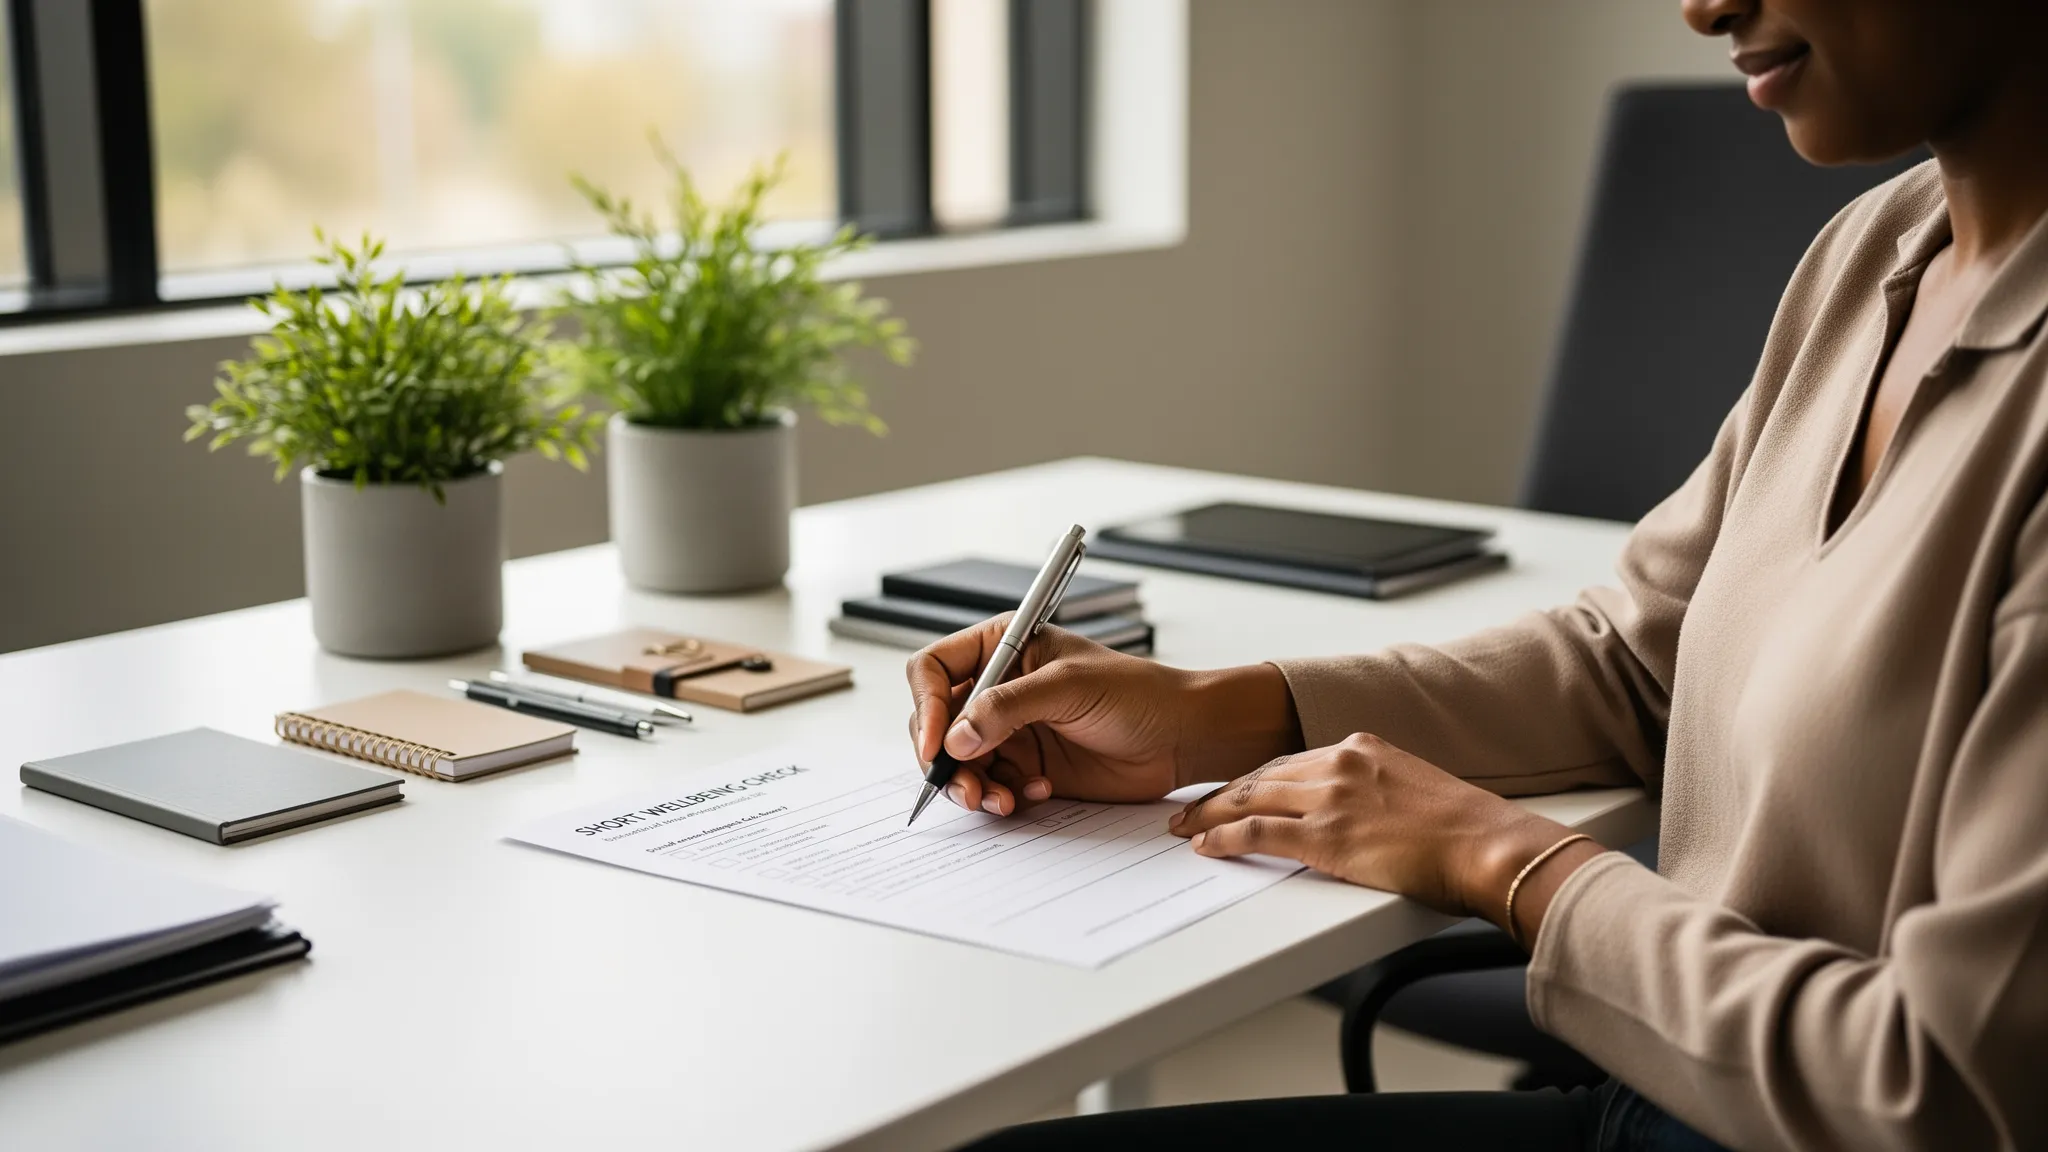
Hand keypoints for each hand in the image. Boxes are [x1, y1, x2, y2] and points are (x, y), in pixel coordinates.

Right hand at [906, 616, 1302, 815]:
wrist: (1181, 738)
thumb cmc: (1139, 694)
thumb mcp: (1069, 688)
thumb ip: (1008, 707)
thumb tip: (957, 736)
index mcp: (1005, 647)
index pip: (935, 669)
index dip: (927, 706)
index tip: (936, 743)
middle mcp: (1000, 687)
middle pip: (938, 721)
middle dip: (944, 757)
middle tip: (964, 785)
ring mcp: (1011, 729)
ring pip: (960, 762)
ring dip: (972, 785)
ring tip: (1001, 800)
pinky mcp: (1027, 766)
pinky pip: (991, 785)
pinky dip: (1002, 796)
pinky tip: (1036, 793)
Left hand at [1168, 732, 1584, 927]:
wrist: (1490, 846)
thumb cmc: (1466, 831)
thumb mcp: (1416, 790)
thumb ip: (1378, 793)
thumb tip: (1362, 815)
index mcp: (1364, 748)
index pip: (1292, 760)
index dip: (1256, 778)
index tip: (1235, 789)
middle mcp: (1341, 764)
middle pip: (1262, 775)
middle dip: (1221, 792)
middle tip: (1191, 806)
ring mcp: (1331, 799)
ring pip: (1249, 798)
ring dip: (1210, 813)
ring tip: (1185, 826)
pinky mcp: (1326, 837)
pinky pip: (1257, 833)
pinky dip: (1225, 838)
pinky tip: (1207, 846)